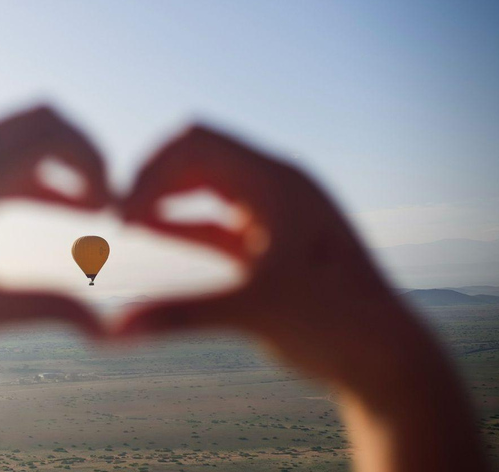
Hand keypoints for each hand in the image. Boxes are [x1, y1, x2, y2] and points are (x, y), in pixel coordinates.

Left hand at [0, 107, 107, 394]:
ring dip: (59, 161)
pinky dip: (31, 170)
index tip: (110, 210)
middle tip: (106, 198)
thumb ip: (50, 309)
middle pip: (38, 118)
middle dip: (83, 152)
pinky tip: (55, 204)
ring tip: (91, 207)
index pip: (47, 136)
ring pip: (17, 132)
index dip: (94, 164)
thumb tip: (105, 328)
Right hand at [114, 125, 487, 471]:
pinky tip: (151, 229)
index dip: (152, 169)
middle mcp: (277, 186)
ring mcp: (275, 212)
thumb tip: (114, 330)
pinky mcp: (271, 240)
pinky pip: (218, 219)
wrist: (384, 356)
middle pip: (199, 156)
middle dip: (154, 178)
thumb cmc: (334, 325)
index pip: (197, 143)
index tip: (122, 211)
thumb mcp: (254, 311)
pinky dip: (184, 221)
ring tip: (127, 220)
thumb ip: (181, 314)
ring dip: (167, 197)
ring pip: (207, 185)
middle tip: (118, 215)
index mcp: (278, 181)